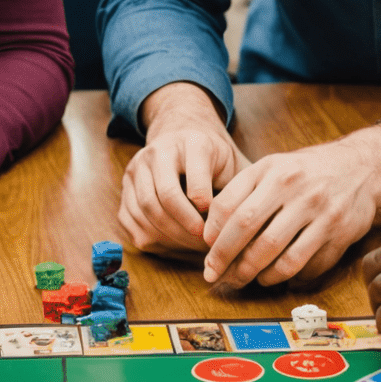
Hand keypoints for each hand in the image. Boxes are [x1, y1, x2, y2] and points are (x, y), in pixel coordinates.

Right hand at [119, 86, 244, 255]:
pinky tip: (173, 243)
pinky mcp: (124, 187)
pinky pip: (130, 220)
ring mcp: (137, 168)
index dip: (204, 202)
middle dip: (186, 226)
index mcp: (192, 141)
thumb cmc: (213, 158)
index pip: (195, 172)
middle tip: (206, 245)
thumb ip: (244, 187)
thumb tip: (255, 226)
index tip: (215, 225)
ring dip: (170, 235)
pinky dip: (152, 237)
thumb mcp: (233, 163)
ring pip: (146, 209)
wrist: (182, 135)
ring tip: (193, 246)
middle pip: (165, 196)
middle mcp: (158, 151)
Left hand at [201, 125, 380, 286]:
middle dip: (226, 259)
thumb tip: (211, 232)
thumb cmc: (306, 171)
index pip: (230, 205)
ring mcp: (320, 213)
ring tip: (245, 278)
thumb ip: (242, 192)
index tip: (206, 250)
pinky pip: (306, 267)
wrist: (361, 167)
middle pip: (249, 231)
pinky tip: (275, 275)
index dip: (213, 234)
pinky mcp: (340, 235)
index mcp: (273, 170)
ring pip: (278, 256)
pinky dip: (286, 277)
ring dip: (256, 274)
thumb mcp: (273, 167)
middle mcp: (296, 189)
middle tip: (215, 275)